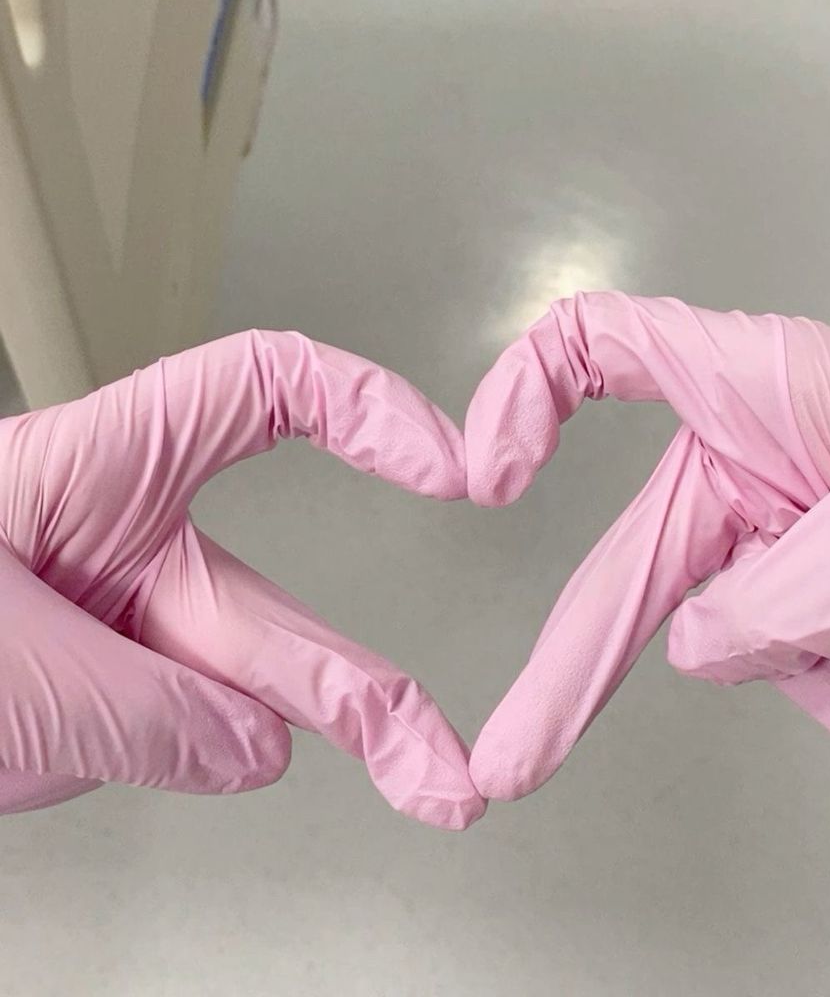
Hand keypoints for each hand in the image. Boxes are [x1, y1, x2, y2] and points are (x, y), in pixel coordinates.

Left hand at [0, 329, 484, 829]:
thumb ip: (140, 714)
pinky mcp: (101, 687)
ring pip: (226, 682)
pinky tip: (204, 762)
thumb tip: (259, 753)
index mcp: (96, 467)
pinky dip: (190, 755)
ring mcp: (112, 619)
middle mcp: (118, 537)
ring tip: (408, 778)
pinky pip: (172, 729)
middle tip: (431, 755)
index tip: (444, 465)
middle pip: (266, 600)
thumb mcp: (2, 666)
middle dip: (357, 684)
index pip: (264, 392)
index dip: (365, 408)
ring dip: (289, 729)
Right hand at [465, 291, 829, 800]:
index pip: (604, 346)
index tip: (491, 479)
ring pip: (744, 638)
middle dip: (580, 664)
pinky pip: (810, 673)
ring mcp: (787, 538)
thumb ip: (779, 606)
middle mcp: (756, 459)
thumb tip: (695, 647)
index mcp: (760, 387)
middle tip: (517, 753)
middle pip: (638, 555)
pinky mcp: (825, 604)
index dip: (527, 390)